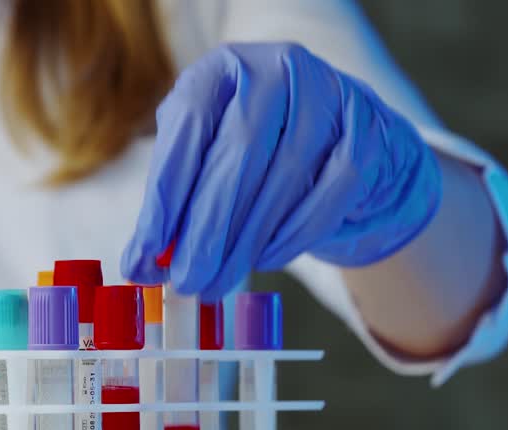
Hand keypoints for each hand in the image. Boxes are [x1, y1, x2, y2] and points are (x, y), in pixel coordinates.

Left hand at [122, 43, 440, 299]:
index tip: (146, 253)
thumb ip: (172, 205)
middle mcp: (275, 69)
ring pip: (284, 177)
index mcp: (222, 69)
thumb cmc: (255, 158)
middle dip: (205, 229)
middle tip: (184, 281)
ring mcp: (329, 93)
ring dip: (245, 242)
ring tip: (217, 283)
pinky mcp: (368, 130)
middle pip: (237, 155)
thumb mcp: (204, 164)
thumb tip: (139, 265)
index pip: (188, 128)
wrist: (340, 147)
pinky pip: (331, 190)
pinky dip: (294, 233)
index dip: (165, 196)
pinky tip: (266, 259)